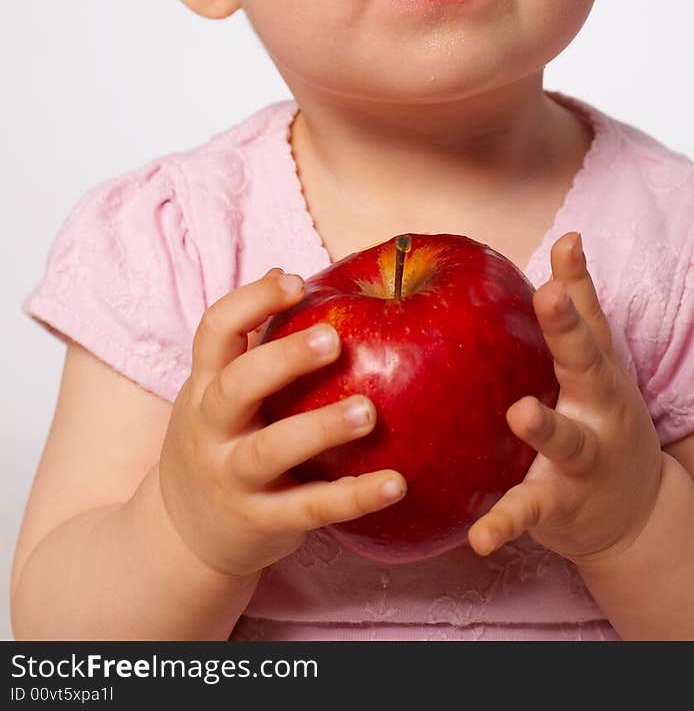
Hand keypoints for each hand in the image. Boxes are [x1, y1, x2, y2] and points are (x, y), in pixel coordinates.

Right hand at [158, 268, 406, 579]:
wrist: (178, 540)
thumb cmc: (219, 443)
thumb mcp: (217, 393)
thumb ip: (251, 343)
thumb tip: (286, 272)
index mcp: (204, 386)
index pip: (214, 331)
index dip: (252, 300)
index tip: (297, 280)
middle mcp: (211, 430)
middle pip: (237, 387)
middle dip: (283, 360)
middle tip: (335, 338)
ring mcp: (232, 478)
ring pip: (270, 451)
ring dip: (320, 429)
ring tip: (368, 411)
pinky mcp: (261, 522)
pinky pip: (310, 509)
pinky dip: (353, 497)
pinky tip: (396, 482)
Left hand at [467, 232, 662, 568]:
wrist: (640, 517)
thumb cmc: (604, 419)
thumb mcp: (602, 365)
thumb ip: (582, 305)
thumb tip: (569, 235)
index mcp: (600, 376)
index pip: (587, 320)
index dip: (576, 284)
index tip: (565, 245)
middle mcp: (598, 414)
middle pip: (586, 368)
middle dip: (568, 332)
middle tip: (550, 297)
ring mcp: (581, 463)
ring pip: (565, 443)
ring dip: (546, 427)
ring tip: (521, 412)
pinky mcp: (558, 509)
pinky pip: (528, 515)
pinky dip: (505, 525)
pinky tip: (479, 538)